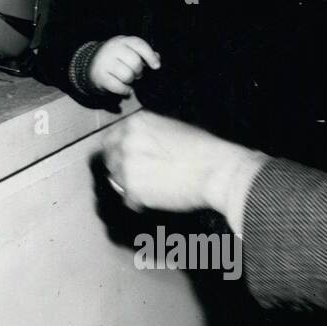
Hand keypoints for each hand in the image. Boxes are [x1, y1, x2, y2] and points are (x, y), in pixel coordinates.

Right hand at [88, 35, 160, 96]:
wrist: (92, 64)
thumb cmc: (117, 57)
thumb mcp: (129, 50)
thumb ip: (143, 52)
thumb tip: (157, 58)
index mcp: (122, 41)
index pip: (139, 45)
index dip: (150, 56)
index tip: (156, 66)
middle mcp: (113, 50)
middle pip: (134, 62)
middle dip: (139, 71)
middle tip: (136, 73)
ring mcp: (105, 63)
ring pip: (127, 75)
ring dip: (131, 80)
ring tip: (128, 79)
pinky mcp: (100, 76)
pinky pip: (118, 87)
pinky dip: (125, 90)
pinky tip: (125, 88)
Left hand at [101, 110, 266, 214]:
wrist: (215, 170)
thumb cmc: (202, 149)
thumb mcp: (170, 128)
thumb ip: (146, 136)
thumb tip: (135, 148)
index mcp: (135, 124)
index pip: (110, 139)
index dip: (117, 152)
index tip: (125, 160)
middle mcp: (126, 142)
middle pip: (110, 160)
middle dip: (121, 168)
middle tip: (139, 177)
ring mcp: (127, 166)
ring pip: (117, 180)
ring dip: (130, 185)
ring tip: (152, 187)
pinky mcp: (134, 189)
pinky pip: (128, 199)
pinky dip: (139, 202)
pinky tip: (155, 198)